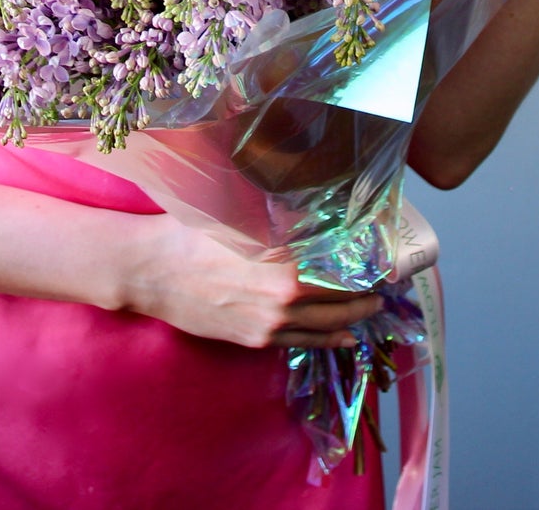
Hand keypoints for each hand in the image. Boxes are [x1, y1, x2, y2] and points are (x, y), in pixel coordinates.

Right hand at [120, 214, 382, 349]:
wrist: (149, 271)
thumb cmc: (191, 232)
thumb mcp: (238, 212)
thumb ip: (278, 214)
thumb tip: (310, 197)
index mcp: (284, 267)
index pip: (342, 271)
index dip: (370, 267)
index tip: (389, 259)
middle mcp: (283, 302)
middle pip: (341, 302)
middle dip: (368, 293)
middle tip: (388, 282)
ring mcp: (268, 326)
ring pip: (325, 328)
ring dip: (354, 318)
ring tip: (373, 307)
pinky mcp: (253, 340)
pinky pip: (301, 342)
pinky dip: (328, 338)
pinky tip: (344, 335)